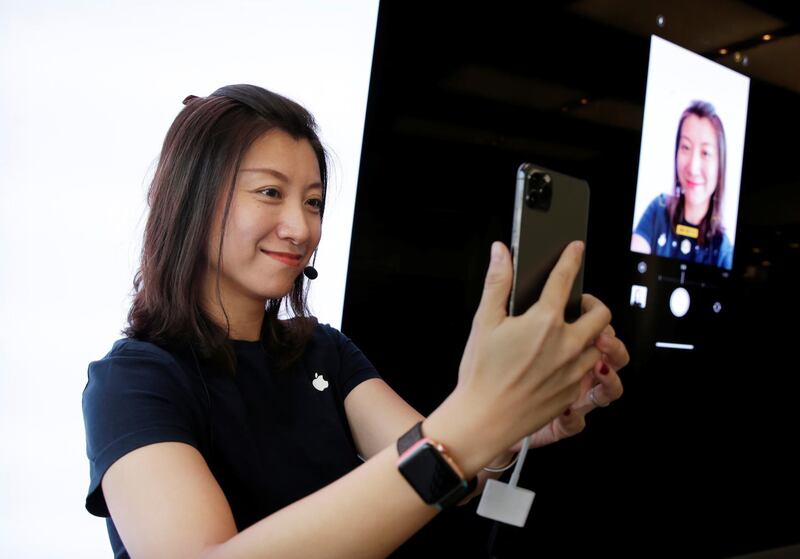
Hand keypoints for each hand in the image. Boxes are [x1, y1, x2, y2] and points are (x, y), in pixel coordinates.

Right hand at [434, 240, 611, 471]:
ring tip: (569, 335)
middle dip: (593, 304)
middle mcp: (567, 344)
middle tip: (578, 305)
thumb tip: (500, 252)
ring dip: (589, 335)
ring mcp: (574, 371)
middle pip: (601, 315)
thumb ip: (497, 282)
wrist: (484, 419)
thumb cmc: (481, 373)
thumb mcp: (484, 321)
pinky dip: (579, 361)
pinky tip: (559, 362)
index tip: (575, 249)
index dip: (571, 258)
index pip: (564, 279)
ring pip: (599, 344)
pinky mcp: (574, 392)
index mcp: (545, 322)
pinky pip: (588, 371)